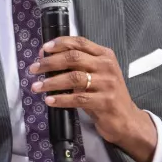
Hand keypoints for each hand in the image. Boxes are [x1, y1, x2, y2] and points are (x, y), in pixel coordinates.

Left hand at [27, 36, 157, 161]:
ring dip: (51, 82)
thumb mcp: (98, 74)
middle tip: (34, 68)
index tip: (43, 49)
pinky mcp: (104, 102)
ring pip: (73, 78)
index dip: (59, 44)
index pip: (80, 42)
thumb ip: (80, 65)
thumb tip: (49, 59)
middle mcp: (107, 66)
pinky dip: (61, 99)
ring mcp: (107, 84)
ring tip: (37, 86)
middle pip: (73, 58)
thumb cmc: (107, 95)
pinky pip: (78, 99)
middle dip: (50, 62)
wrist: (127, 119)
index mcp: (105, 55)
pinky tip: (50, 100)